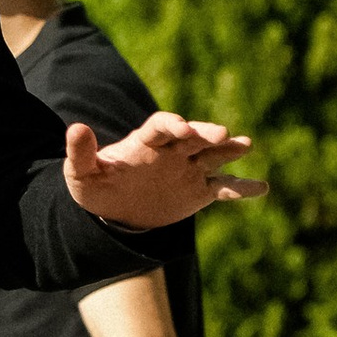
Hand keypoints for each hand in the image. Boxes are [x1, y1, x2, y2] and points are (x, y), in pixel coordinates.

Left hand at [65, 109, 264, 227]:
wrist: (114, 212)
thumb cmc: (97, 186)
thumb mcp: (82, 174)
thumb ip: (80, 153)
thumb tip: (76, 129)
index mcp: (146, 142)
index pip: (162, 127)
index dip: (172, 124)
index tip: (180, 127)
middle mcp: (172, 151)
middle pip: (194, 136)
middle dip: (206, 133)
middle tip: (222, 135)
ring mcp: (188, 169)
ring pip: (214, 156)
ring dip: (229, 151)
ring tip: (246, 145)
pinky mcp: (199, 192)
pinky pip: (223, 188)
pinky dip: (241, 188)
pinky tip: (261, 187)